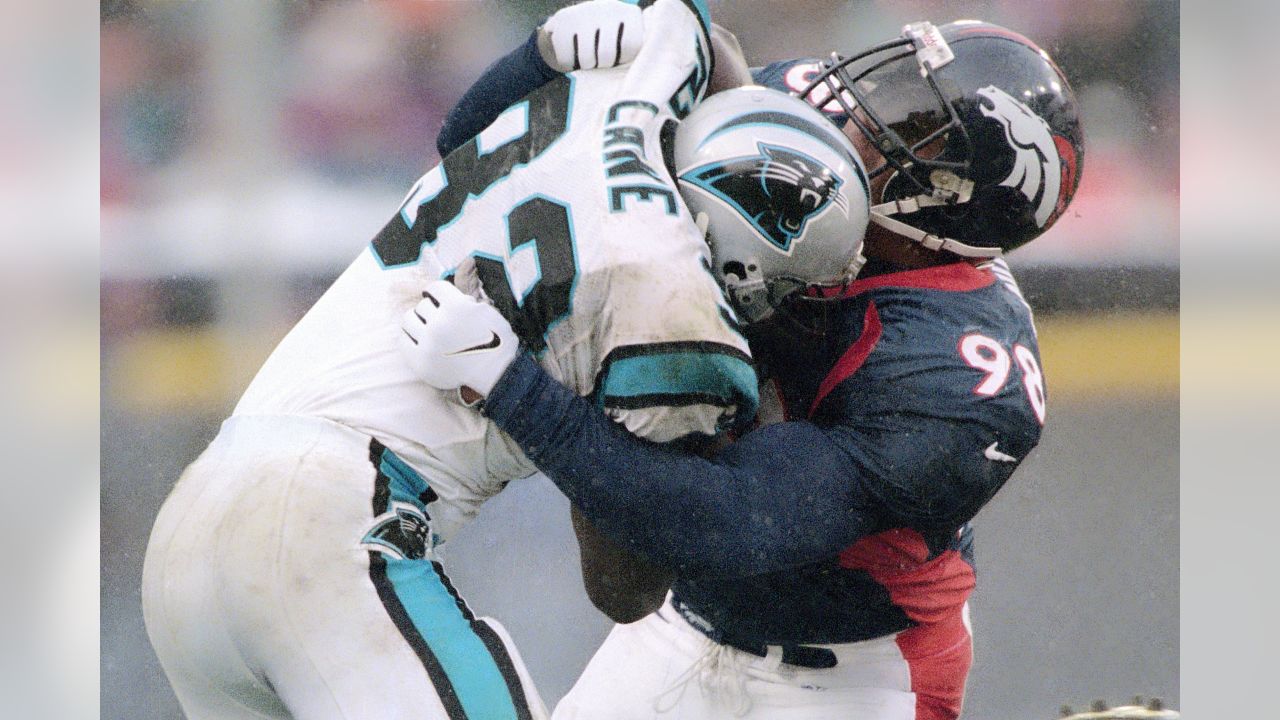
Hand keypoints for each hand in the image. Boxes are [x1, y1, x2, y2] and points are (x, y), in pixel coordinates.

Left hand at [399, 280, 518, 397]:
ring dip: (417, 322)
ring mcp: (428, 343)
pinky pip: (403, 341)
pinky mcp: (420, 361)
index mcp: (456, 306)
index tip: (435, 297)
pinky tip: (420, 341)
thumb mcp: (486, 310)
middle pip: (422, 305)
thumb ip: (466, 299)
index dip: (436, 292)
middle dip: (431, 310)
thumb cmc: (496, 342)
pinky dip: (409, 338)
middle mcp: (439, 323)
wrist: (497, 375)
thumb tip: (456, 282)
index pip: (434, 288)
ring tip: (426, 328)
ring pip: (409, 320)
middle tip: (438, 319)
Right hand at [538, 0, 644, 71]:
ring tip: (588, 57)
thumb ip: (639, 49)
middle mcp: (609, 7)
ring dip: (585, 66)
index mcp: (630, 14)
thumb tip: (653, 65)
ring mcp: (585, 12)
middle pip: (606, 56)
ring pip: (586, 60)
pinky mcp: (564, 19)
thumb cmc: (609, 41)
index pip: (631, 47)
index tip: (619, 57)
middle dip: (602, 65)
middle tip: (600, 59)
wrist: (573, 23)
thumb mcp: (627, 39)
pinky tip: (571, 54)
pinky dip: (567, 64)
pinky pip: (566, 58)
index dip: (623, 60)